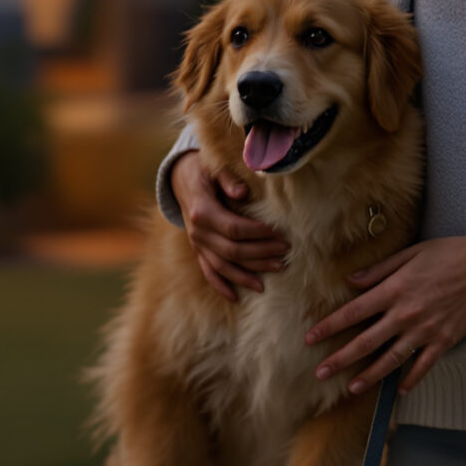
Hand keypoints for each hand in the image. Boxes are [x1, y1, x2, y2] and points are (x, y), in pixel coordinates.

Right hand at [171, 150, 290, 300]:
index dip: (258, 234)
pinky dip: (221, 286)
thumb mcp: (214, 168)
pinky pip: (208, 272)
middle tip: (285, 253)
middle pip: (232, 250)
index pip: (234, 228)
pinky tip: (236, 298)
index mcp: (202, 211)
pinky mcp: (198, 250)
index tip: (279, 234)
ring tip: (273, 274)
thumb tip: (243, 193)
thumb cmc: (203, 170)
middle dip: (261, 254)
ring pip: (223, 266)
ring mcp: (197, 244)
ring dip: (247, 274)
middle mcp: (198, 232)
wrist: (180, 179)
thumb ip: (228, 180)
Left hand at [305, 233, 465, 392]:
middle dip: (340, 359)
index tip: (310, 338)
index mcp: (394, 290)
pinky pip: (423, 366)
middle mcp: (405, 314)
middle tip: (320, 373)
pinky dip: (411, 379)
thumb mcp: (410, 253)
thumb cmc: (449, 253)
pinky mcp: (445, 340)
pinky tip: (399, 390)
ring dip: (369, 376)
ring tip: (351, 388)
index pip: (353, 312)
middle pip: (365, 342)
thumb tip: (351, 281)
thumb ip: (379, 270)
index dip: (329, 326)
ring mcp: (425, 330)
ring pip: (390, 360)